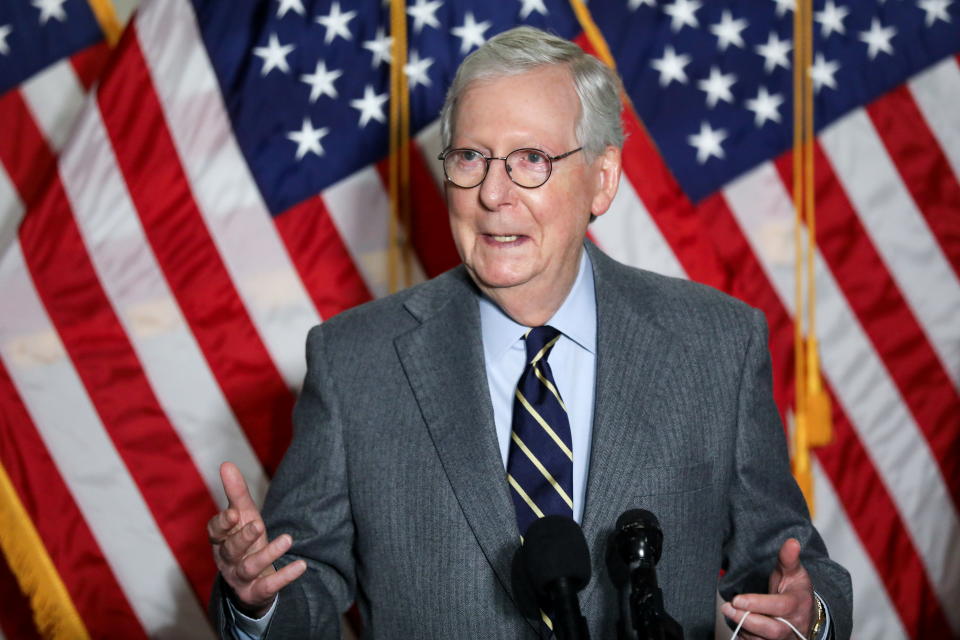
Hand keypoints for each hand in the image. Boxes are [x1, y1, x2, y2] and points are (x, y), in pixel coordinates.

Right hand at [207, 462, 306, 616]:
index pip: (215, 532)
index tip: (234, 513)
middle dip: (243, 537)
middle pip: (231, 549)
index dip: (222, 524)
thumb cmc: (246, 541)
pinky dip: (284, 576)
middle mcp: (227, 560)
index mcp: (221, 540)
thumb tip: (226, 463)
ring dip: (268, 554)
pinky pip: (269, 586)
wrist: (252, 581)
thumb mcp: (244, 516)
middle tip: (258, 524)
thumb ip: (236, 492)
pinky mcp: (257, 592)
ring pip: (249, 567)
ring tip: (288, 539)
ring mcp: (241, 578)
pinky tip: (301, 565)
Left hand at [720, 538, 816, 638]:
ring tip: (730, 613)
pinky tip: (738, 624)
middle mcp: (793, 625)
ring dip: (744, 628)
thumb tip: (791, 542)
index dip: (758, 604)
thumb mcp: (794, 573)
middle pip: (771, 630)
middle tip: (728, 608)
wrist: (805, 615)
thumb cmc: (795, 591)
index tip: (738, 599)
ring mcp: (785, 639)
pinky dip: (745, 637)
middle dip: (747, 620)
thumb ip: (788, 559)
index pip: (779, 607)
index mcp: (798, 605)